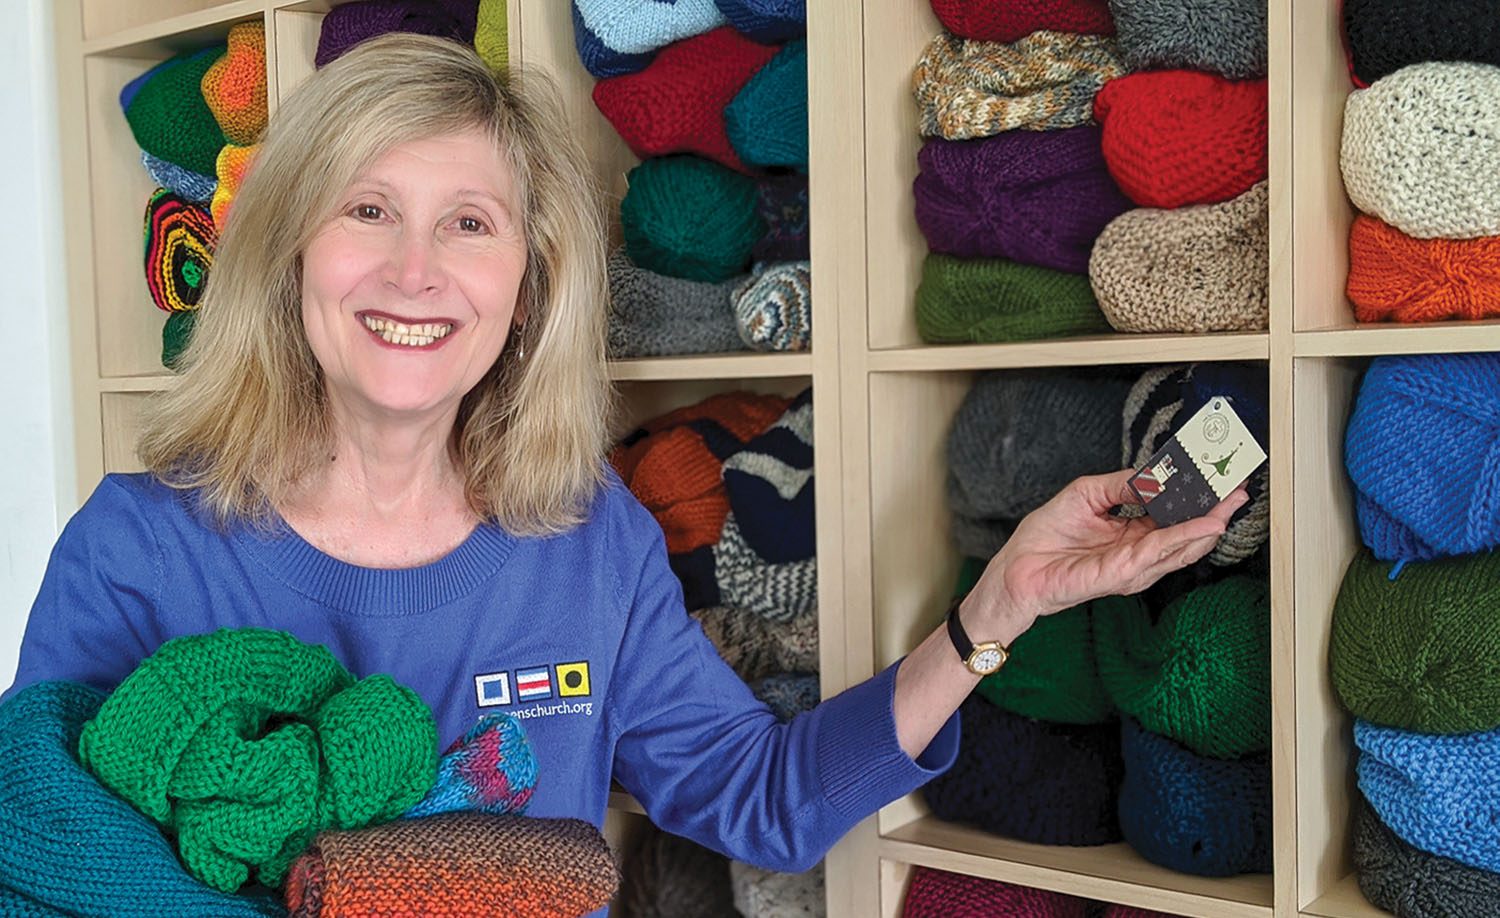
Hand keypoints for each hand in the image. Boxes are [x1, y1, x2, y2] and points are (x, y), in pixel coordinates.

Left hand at [962, 468, 1250, 636]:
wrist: (1017, 568)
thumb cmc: (1046, 535)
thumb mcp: (1087, 494)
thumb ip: (1122, 484)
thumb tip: (1153, 474)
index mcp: (1132, 534)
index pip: (1174, 516)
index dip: (1197, 499)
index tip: (1221, 479)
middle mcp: (1138, 553)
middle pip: (1185, 533)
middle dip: (1215, 513)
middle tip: (1239, 491)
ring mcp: (1132, 567)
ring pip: (1179, 546)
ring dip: (1206, 525)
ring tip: (1229, 505)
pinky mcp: (1119, 574)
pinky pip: (1155, 552)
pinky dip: (1181, 538)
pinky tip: (1201, 524)